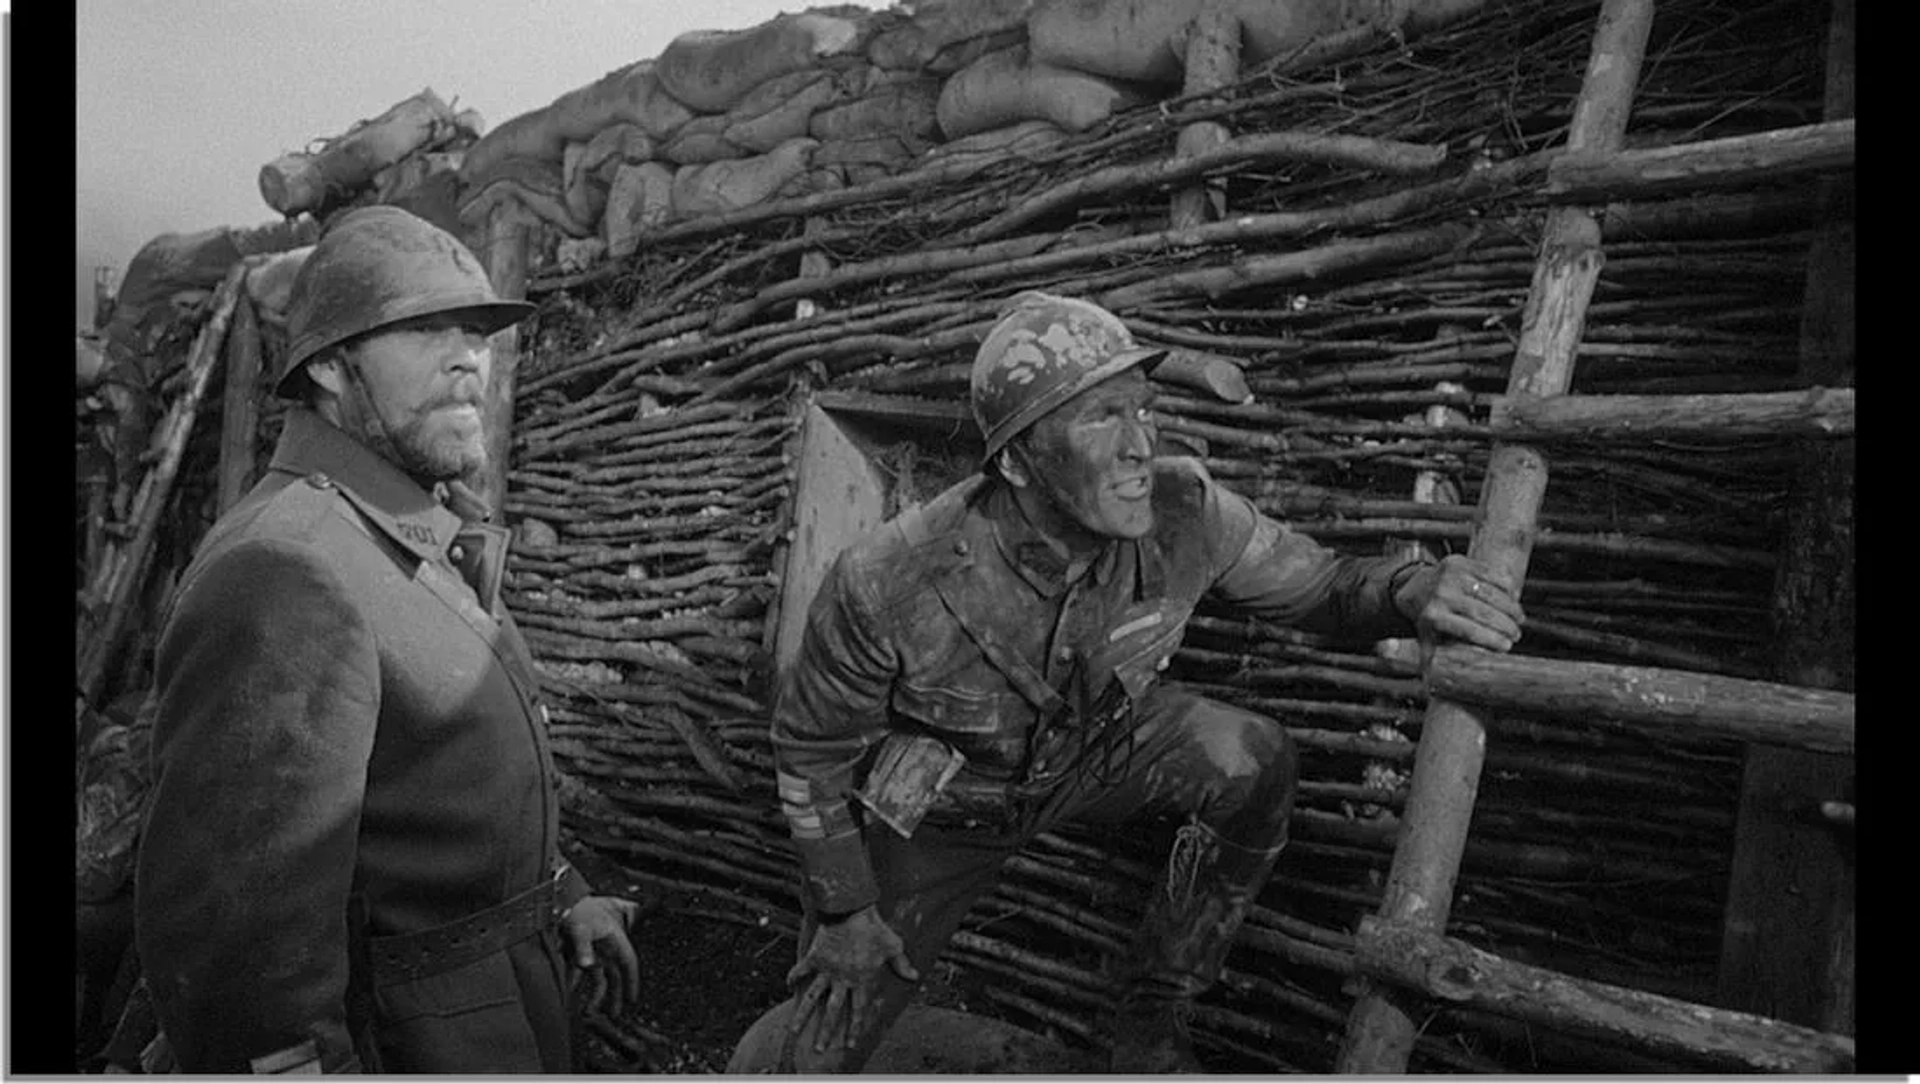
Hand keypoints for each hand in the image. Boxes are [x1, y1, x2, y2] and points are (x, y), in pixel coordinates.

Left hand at [561, 895, 641, 1017]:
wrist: (563, 900)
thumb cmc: (577, 910)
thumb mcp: (580, 929)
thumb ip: (583, 947)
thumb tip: (587, 965)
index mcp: (614, 939)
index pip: (628, 963)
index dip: (632, 981)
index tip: (632, 998)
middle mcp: (606, 947)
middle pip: (615, 975)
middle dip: (615, 995)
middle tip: (614, 1014)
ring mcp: (594, 950)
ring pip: (599, 977)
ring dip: (595, 994)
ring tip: (591, 1011)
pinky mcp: (580, 952)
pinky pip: (581, 972)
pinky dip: (577, 984)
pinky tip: (570, 995)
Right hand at [783, 905, 919, 1057]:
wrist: (852, 910)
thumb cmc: (876, 928)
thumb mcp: (893, 946)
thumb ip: (901, 964)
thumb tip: (914, 977)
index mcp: (862, 980)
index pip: (858, 1011)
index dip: (855, 1028)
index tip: (850, 1044)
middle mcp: (842, 980)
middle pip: (832, 1012)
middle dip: (826, 1033)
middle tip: (820, 1049)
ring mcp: (826, 970)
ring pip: (812, 998)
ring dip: (802, 1016)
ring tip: (793, 1031)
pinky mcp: (815, 957)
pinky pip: (802, 970)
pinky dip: (793, 977)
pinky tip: (787, 985)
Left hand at [1400, 555, 1524, 660]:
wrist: (1414, 588)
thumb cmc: (1428, 621)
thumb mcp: (1426, 641)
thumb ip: (1433, 663)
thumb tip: (1435, 690)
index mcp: (1433, 616)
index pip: (1468, 630)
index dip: (1491, 639)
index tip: (1508, 647)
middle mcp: (1441, 594)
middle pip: (1483, 612)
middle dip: (1505, 625)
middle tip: (1517, 635)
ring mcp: (1450, 575)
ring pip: (1490, 593)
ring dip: (1510, 608)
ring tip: (1520, 620)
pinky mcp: (1458, 561)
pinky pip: (1490, 573)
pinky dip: (1505, 587)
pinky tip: (1513, 599)